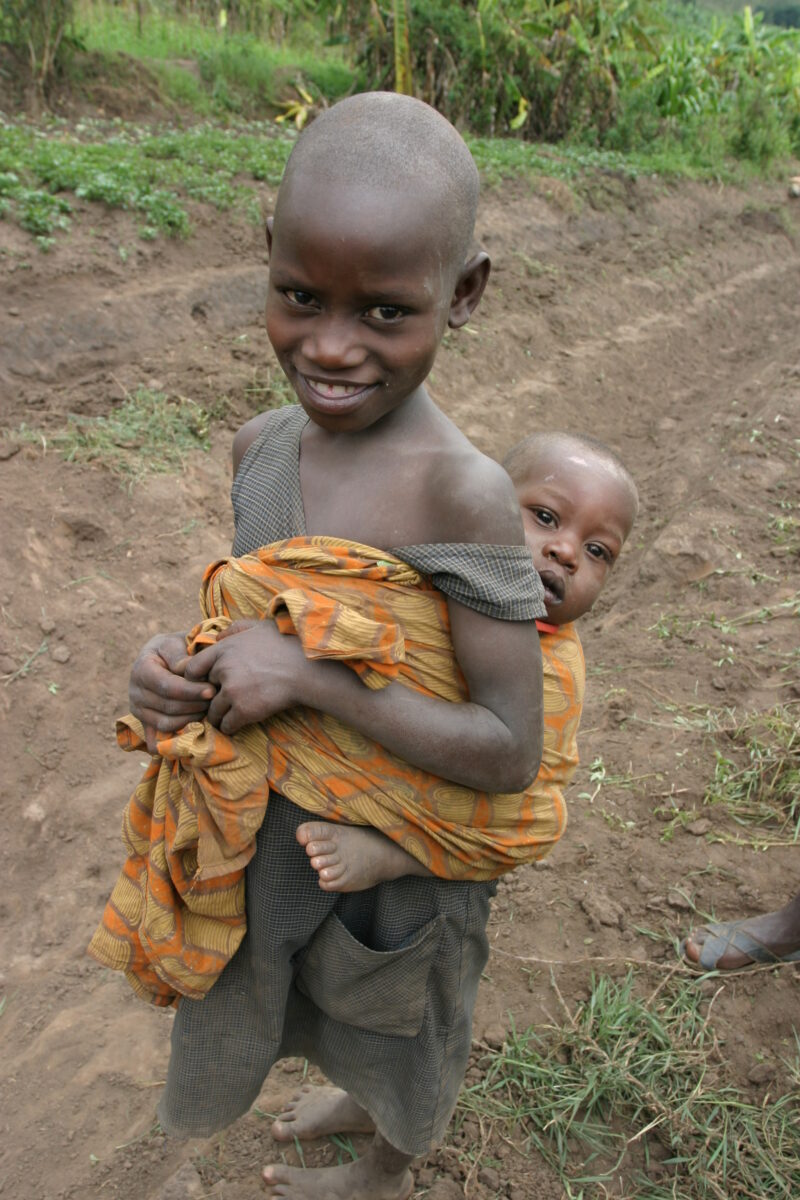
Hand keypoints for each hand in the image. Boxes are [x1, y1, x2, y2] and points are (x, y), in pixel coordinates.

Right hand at [129, 632, 215, 750]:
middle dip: (195, 705)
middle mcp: (135, 692)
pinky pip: (158, 739)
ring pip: (166, 723)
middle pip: (169, 707)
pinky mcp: (144, 723)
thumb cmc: (174, 649)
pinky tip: (193, 730)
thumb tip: (187, 670)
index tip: (212, 690)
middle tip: (216, 701)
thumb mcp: (175, 643)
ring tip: (208, 711)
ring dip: (191, 719)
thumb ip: (180, 656)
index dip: (191, 691)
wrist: (163, 657)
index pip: (168, 687)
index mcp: (141, 669)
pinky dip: (175, 739)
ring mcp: (138, 710)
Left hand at [184, 619, 308, 733]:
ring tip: (227, 716)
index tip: (208, 684)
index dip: (198, 679)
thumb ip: (235, 629)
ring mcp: (233, 691)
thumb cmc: (286, 645)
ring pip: (213, 712)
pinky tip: (238, 724)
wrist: (307, 668)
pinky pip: (227, 725)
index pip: (192, 669)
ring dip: (219, 716)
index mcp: (224, 649)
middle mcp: (223, 670)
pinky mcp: (244, 710)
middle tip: (221, 702)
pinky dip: (230, 727)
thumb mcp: (259, 627)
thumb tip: (219, 636)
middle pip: (203, 692)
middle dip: (211, 697)